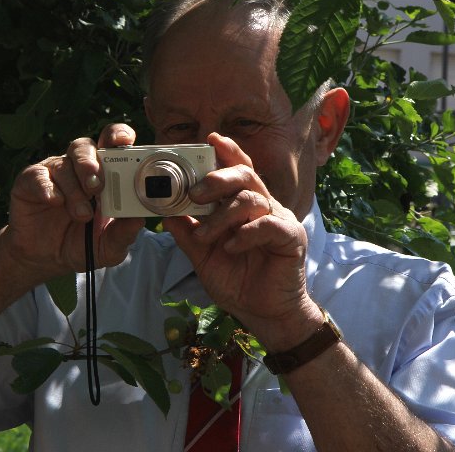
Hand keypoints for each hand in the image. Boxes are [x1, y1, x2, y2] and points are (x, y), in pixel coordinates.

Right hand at [0, 123, 144, 281]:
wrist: (45, 259)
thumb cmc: (82, 245)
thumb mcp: (108, 247)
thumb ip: (123, 233)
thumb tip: (139, 219)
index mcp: (104, 174)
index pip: (112, 144)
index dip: (119, 136)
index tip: (125, 142)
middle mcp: (79, 167)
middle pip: (86, 146)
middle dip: (92, 163)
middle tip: (97, 186)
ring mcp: (54, 172)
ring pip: (64, 164)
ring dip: (74, 188)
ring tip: (82, 213)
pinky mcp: (30, 181)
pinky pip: (38, 176)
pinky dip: (47, 188)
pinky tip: (54, 202)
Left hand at [163, 133, 321, 349]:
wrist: (265, 314)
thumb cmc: (239, 281)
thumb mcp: (204, 257)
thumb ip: (187, 233)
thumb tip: (164, 213)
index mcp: (243, 206)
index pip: (237, 169)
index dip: (226, 152)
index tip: (209, 138)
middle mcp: (263, 206)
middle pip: (246, 175)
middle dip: (218, 178)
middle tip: (195, 192)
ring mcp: (279, 220)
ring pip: (252, 199)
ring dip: (223, 215)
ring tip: (206, 236)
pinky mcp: (291, 238)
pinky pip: (268, 225)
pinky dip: (245, 233)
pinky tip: (232, 246)